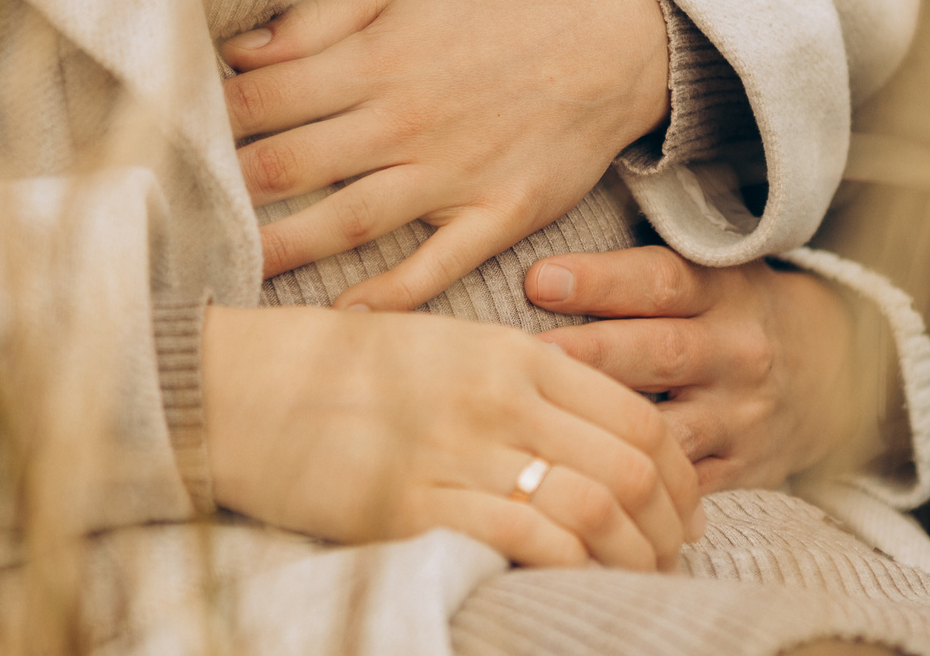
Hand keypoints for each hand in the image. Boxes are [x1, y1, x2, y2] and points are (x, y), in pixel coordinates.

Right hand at [201, 304, 703, 568]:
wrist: (243, 386)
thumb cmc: (343, 368)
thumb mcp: (446, 346)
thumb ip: (518, 379)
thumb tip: (589, 429)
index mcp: (514, 354)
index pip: (636, 417)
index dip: (679, 475)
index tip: (686, 509)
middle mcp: (498, 398)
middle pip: (629, 469)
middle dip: (667, 527)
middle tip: (672, 557)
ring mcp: (457, 451)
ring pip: (590, 509)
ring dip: (628, 558)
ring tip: (633, 580)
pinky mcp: (412, 505)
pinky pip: (521, 540)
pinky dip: (565, 568)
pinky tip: (573, 584)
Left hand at [219, 0, 670, 310]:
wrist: (613, 40)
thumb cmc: (500, 11)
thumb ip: (321, 18)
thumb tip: (238, 50)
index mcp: (377, 58)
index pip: (266, 97)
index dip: (210, 120)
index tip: (169, 142)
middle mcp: (405, 120)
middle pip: (291, 163)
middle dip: (226, 191)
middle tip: (176, 218)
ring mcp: (452, 173)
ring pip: (347, 221)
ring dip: (281, 250)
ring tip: (225, 275)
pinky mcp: (497, 215)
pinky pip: (435, 268)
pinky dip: (389, 299)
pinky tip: (341, 321)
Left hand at [529, 248, 881, 492]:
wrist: (836, 370)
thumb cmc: (740, 311)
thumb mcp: (717, 272)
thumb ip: (646, 269)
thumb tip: (543, 262)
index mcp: (726, 291)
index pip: (661, 279)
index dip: (601, 279)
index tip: (539, 280)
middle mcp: (738, 351)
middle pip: (660, 352)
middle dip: (591, 353)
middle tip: (528, 355)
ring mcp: (742, 415)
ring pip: (672, 426)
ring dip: (611, 427)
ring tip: (551, 426)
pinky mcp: (743, 468)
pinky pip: (687, 484)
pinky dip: (642, 487)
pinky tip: (590, 485)